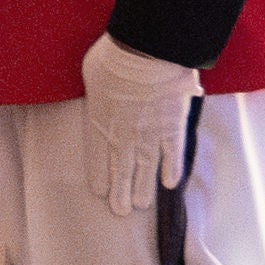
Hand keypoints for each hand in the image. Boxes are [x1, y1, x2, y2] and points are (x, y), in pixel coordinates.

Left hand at [80, 32, 197, 217]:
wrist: (146, 53)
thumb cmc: (114, 56)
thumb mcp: (91, 73)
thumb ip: (96, 90)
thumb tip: (99, 89)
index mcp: (99, 121)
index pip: (96, 157)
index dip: (99, 176)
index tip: (100, 191)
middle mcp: (123, 134)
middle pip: (121, 169)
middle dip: (120, 192)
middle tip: (120, 211)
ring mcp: (150, 133)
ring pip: (146, 168)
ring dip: (143, 188)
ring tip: (140, 205)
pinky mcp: (173, 126)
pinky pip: (174, 154)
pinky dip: (172, 169)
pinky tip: (169, 184)